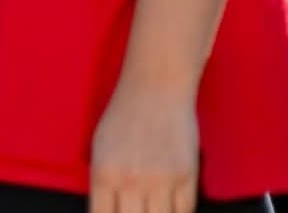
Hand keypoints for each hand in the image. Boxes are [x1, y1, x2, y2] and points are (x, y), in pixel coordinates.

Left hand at [89, 79, 198, 212]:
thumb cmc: (124, 117)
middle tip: (137, 209)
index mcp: (103, 174)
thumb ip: (104, 186)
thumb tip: (108, 212)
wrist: (155, 87)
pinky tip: (171, 207)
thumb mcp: (100, 150)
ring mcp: (161, 180)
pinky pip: (184, 212)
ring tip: (152, 208)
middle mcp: (131, 180)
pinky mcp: (187, 176)